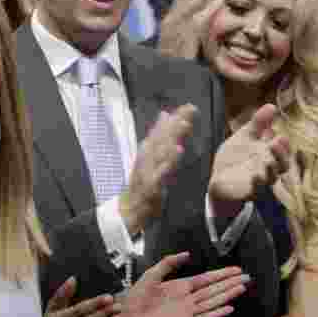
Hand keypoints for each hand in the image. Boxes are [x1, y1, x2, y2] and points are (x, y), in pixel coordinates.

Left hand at [104, 253, 247, 316]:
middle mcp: (187, 299)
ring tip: (242, 287)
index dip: (221, 274)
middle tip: (247, 277)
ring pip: (212, 302)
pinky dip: (216, 313)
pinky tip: (229, 308)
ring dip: (227, 295)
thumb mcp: (152, 275)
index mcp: (179, 287)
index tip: (235, 269)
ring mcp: (187, 312)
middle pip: (213, 289)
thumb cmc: (135, 297)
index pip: (205, 279)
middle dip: (229, 283)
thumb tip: (187, 254)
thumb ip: (169, 263)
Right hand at [122, 105, 195, 235]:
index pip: (162, 131)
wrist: (128, 210)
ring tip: (184, 124)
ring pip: (160, 151)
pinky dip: (168, 161)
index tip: (190, 106)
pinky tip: (178, 151)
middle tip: (189, 110)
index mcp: (147, 150)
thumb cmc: (141, 183)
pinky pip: (160, 172)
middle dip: (175, 123)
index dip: (175, 118)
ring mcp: (147, 170)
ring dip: (171, 137)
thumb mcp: (148, 157)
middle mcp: (146, 157)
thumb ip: (156, 136)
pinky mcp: (150, 185)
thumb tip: (165, 113)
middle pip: (161, 137)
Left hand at [209, 104, 289, 216]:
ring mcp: (260, 180)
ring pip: (272, 176)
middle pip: (282, 163)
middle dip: (281, 153)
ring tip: (269, 158)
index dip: (284, 143)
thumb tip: (272, 105)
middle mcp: (268, 167)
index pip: (282, 149)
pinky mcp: (249, 191)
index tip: (281, 134)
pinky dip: (258, 182)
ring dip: (272, 167)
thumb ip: (257, 124)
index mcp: (268, 154)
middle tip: (278, 141)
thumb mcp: (245, 137)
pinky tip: (256, 175)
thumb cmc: (236, 158)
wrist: (220, 180)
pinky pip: (257, 189)